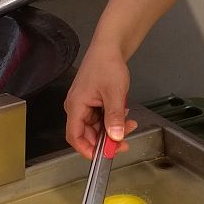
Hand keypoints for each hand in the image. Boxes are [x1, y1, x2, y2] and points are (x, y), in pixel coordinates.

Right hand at [63, 41, 137, 158]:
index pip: (75, 136)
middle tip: (124, 141)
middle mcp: (77, 107)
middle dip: (106, 140)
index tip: (103, 157)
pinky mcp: (92, 102)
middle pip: (88, 134)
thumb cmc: (106, 64)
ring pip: (96, 127)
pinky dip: (112, 120)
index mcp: (76, 106)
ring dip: (112, 129)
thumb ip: (114, 117)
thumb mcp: (114, 93)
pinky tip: (123, 114)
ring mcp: (84, 105)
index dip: (87, 150)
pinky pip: (100, 118)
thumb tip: (115, 137)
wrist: (109, 47)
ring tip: (129, 123)